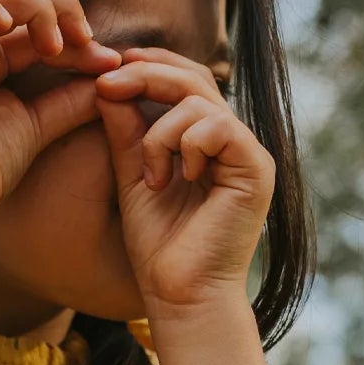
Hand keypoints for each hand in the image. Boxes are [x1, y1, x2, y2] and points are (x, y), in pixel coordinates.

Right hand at [0, 0, 121, 219]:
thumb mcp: (39, 123)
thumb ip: (71, 97)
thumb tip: (111, 70)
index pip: (33, 20)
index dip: (71, 29)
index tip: (105, 57)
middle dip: (56, 5)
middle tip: (84, 37)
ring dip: (34, 4)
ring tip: (55, 43)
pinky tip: (13, 29)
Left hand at [95, 48, 274, 315]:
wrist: (180, 297)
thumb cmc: (159, 249)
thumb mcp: (133, 178)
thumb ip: (126, 132)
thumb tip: (107, 84)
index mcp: (207, 142)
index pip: (184, 82)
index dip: (149, 67)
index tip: (107, 74)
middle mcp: (231, 143)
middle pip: (194, 79)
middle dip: (146, 76)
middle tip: (107, 85)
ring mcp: (247, 153)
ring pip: (200, 102)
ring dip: (160, 132)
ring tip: (152, 177)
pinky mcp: (256, 169)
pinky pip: (217, 126)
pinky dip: (187, 144)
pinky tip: (179, 179)